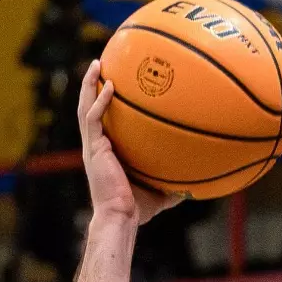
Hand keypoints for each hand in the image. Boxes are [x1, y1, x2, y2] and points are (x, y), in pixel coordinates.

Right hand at [78, 60, 182, 226]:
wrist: (121, 217)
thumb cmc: (137, 208)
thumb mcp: (161, 192)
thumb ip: (174, 184)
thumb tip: (197, 185)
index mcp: (106, 151)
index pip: (102, 122)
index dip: (103, 103)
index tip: (112, 84)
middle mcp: (96, 145)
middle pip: (89, 108)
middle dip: (91, 86)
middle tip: (100, 65)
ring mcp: (92, 146)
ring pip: (85, 108)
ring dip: (88, 85)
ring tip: (96, 64)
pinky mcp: (93, 148)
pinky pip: (93, 118)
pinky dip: (99, 101)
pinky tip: (110, 86)